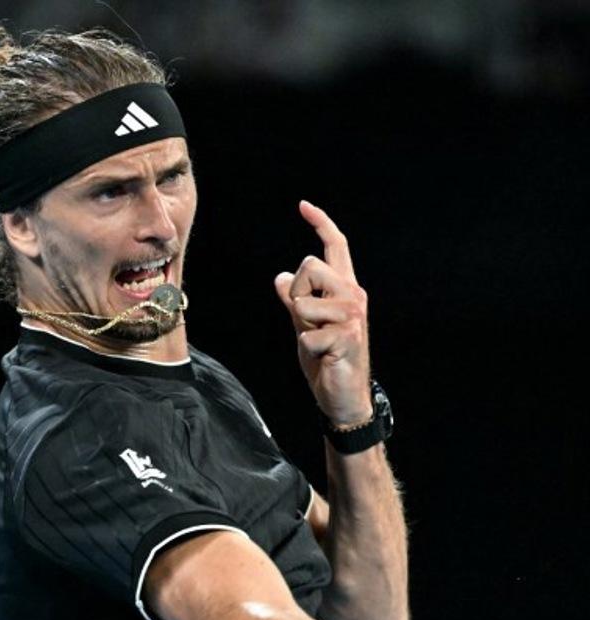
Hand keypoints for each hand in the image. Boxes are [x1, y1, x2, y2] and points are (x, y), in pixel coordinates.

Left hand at [275, 200, 371, 425]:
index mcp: (345, 289)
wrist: (344, 397)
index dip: (320, 224)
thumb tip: (281, 278)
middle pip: (310, 265)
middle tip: (307, 321)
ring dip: (302, 325)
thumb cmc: (327, 360)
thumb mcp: (305, 326)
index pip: (336, 247)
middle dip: (297, 292)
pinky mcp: (347, 337)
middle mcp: (353, 295)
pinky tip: (324, 358)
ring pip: (304, 301)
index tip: (303, 206)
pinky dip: (307, 349)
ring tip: (318, 342)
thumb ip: (295, 301)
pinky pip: (307, 335)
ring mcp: (352, 316)